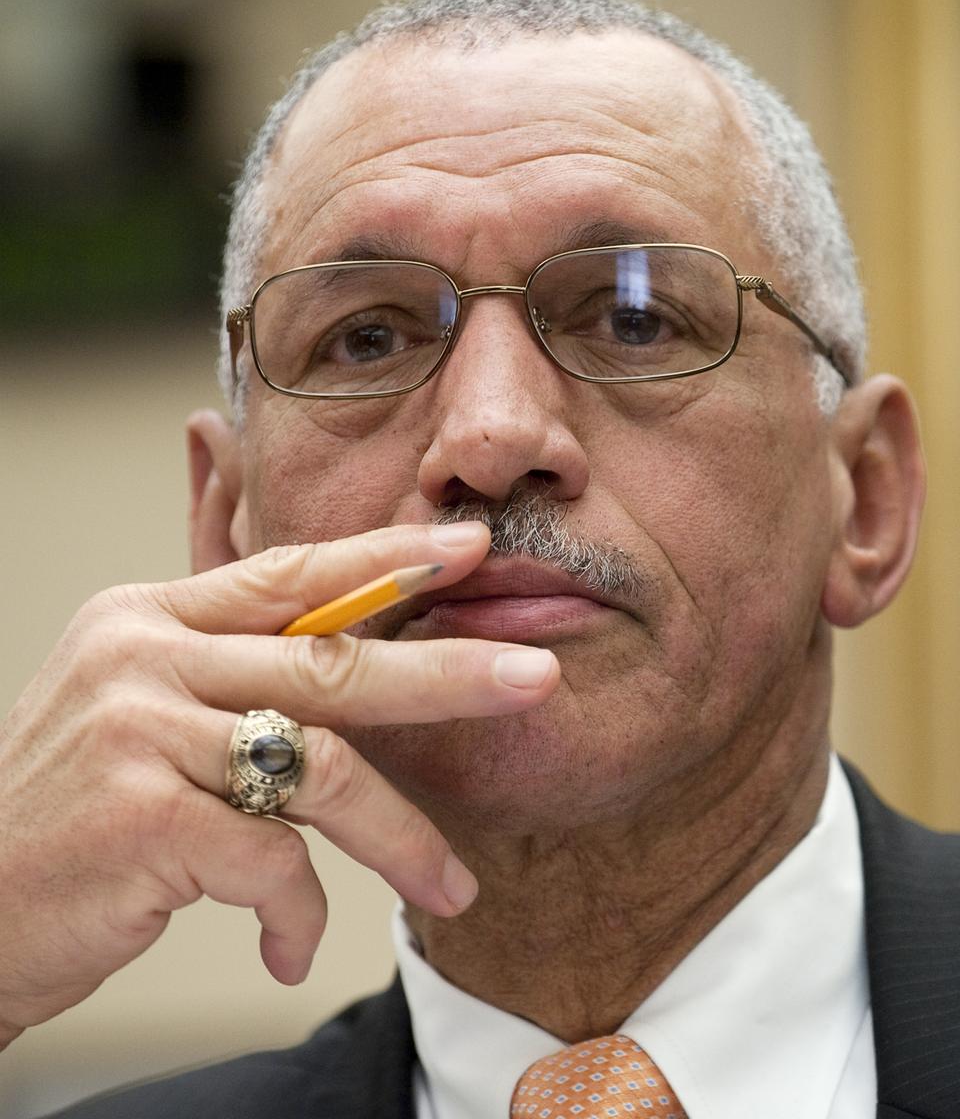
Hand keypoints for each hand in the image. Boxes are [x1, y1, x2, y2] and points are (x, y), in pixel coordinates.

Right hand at [0, 522, 558, 1047]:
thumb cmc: (72, 812)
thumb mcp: (137, 709)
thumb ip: (228, 671)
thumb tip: (346, 647)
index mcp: (151, 619)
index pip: (291, 574)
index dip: (387, 558)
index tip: (469, 549)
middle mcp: (144, 657)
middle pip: (331, 660)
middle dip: (446, 672)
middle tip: (536, 679)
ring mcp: (139, 732)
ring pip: (320, 769)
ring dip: (401, 838)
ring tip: (453, 889)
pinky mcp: (141, 820)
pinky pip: (271, 862)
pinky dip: (300, 914)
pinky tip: (292, 948)